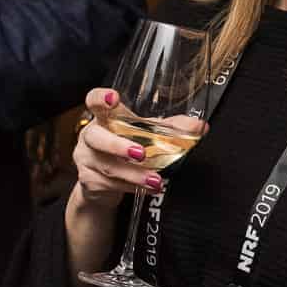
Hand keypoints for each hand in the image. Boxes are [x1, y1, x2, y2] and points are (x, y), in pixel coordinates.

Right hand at [67, 86, 193, 210]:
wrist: (102, 183)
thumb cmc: (124, 149)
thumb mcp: (145, 135)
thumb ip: (171, 128)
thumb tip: (199, 126)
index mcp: (104, 118)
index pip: (94, 101)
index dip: (101, 98)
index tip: (113, 98)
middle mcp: (91, 136)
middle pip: (96, 137)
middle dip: (117, 145)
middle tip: (141, 153)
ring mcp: (87, 160)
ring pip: (108, 167)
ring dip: (134, 174)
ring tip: (155, 180)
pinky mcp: (89, 181)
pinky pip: (110, 184)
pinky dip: (132, 187)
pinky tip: (148, 188)